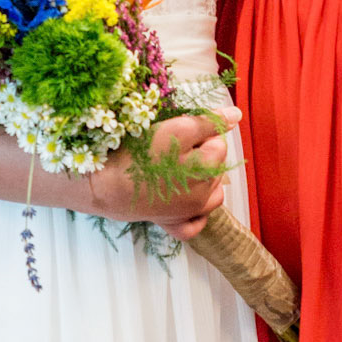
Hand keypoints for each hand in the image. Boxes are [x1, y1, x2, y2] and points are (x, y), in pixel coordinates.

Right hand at [82, 111, 235, 237]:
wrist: (104, 185)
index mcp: (208, 170)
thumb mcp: (175, 127)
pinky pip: (195, 224)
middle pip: (216, 167)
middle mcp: (204, 196)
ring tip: (179, 169)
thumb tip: (236, 116)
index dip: (201, 132)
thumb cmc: (139, 154)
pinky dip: (196, 214)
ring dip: (204, 181)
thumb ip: (209, 122)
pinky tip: (186, 200)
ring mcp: (189, 214)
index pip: (220, 143)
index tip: (179, 132)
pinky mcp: (172, 225)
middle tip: (173, 149)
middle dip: (202, 154)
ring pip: (213, 196)